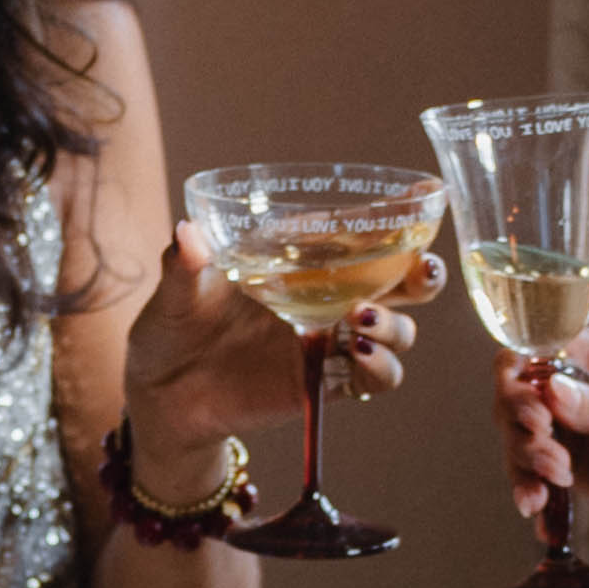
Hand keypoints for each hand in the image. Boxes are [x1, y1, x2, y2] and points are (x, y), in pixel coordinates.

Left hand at [121, 218, 436, 480]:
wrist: (160, 396)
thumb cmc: (171, 330)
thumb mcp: (175, 292)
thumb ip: (185, 266)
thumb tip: (186, 235)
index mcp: (299, 261)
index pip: (361, 233)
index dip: (401, 214)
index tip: (428, 191)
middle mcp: (325, 298)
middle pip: (402, 282)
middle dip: (424, 273)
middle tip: (420, 270)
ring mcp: (328, 343)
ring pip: (399, 331)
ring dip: (396, 325)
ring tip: (361, 319)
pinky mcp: (324, 384)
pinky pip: (374, 378)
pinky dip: (380, 366)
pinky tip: (356, 353)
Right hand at [501, 324, 588, 581]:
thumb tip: (551, 388)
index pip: (531, 352)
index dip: (519, 383)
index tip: (537, 420)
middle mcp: (566, 382)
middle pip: (511, 396)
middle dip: (523, 434)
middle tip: (554, 463)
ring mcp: (558, 422)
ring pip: (513, 436)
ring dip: (525, 466)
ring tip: (554, 490)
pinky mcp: (555, 459)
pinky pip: (524, 472)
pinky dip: (527, 492)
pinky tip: (540, 516)